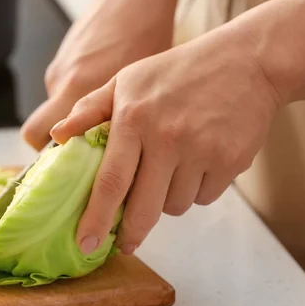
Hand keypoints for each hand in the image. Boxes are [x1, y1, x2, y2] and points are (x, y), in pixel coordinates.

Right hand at [20, 0, 191, 150]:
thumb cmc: (144, 36)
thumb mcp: (139, 88)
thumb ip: (118, 123)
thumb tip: (117, 156)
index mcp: (80, 92)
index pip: (41, 141)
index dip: (51, 162)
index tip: (68, 175)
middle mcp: (62, 84)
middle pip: (35, 134)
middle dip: (49, 151)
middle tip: (77, 161)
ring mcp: (58, 71)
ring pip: (54, 113)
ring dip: (71, 124)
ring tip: (102, 122)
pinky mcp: (61, 61)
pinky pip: (62, 92)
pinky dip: (76, 101)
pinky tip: (101, 94)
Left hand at [50, 28, 281, 253]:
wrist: (247, 60)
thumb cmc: (178, 71)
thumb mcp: (127, 80)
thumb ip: (89, 109)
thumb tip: (57, 136)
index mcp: (133, 118)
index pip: (110, 181)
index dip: (96, 218)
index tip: (86, 244)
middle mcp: (166, 137)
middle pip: (143, 207)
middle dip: (131, 233)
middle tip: (125, 242)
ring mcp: (201, 151)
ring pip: (175, 206)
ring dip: (168, 200)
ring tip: (172, 168)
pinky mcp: (230, 161)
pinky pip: (204, 198)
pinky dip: (197, 189)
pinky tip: (200, 161)